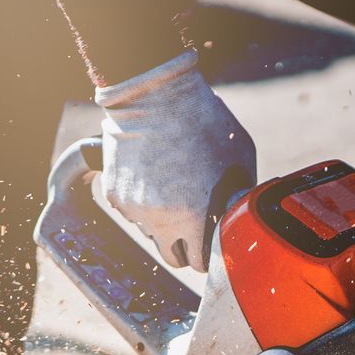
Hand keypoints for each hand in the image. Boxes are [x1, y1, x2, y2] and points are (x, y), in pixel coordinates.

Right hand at [96, 50, 254, 273]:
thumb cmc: (204, 121)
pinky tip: (153, 173)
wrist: (153, 92)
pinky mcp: (114, 195)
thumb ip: (239, 196)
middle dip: (184, 246)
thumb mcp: (240, 158)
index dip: (207, 253)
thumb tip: (240, 218)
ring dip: (162, 220)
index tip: (210, 241)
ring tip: (173, 184)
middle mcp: (161, 221)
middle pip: (172, 258)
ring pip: (151, 233)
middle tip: (193, 223)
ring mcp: (134, 209)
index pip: (200, 263)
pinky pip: (132, 212)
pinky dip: (142, 201)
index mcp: (195, 218)